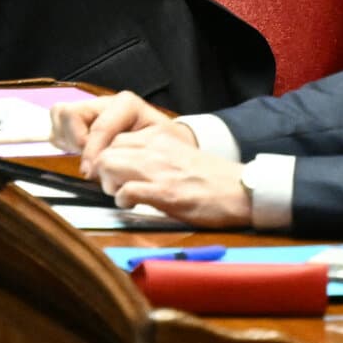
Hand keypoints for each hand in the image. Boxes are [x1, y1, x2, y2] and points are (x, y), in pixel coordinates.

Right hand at [51, 91, 182, 166]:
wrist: (176, 147)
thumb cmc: (172, 148)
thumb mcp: (165, 146)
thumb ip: (141, 150)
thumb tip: (112, 164)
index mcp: (126, 105)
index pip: (96, 125)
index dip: (91, 150)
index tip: (92, 172)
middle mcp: (105, 103)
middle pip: (68, 112)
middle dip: (74, 141)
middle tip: (88, 164)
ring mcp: (92, 110)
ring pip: (59, 115)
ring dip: (66, 139)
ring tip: (83, 157)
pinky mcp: (83, 121)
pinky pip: (59, 124)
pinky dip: (63, 140)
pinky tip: (78, 154)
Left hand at [91, 127, 249, 226]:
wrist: (240, 189)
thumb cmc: (209, 176)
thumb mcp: (176, 152)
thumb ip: (151, 152)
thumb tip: (125, 163)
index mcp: (156, 138)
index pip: (113, 139)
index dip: (106, 156)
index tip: (110, 170)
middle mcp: (153, 149)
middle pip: (106, 152)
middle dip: (102, 170)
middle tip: (112, 185)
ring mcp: (158, 170)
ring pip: (109, 166)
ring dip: (108, 184)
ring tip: (119, 195)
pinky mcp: (165, 194)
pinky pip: (127, 191)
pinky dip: (122, 199)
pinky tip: (130, 205)